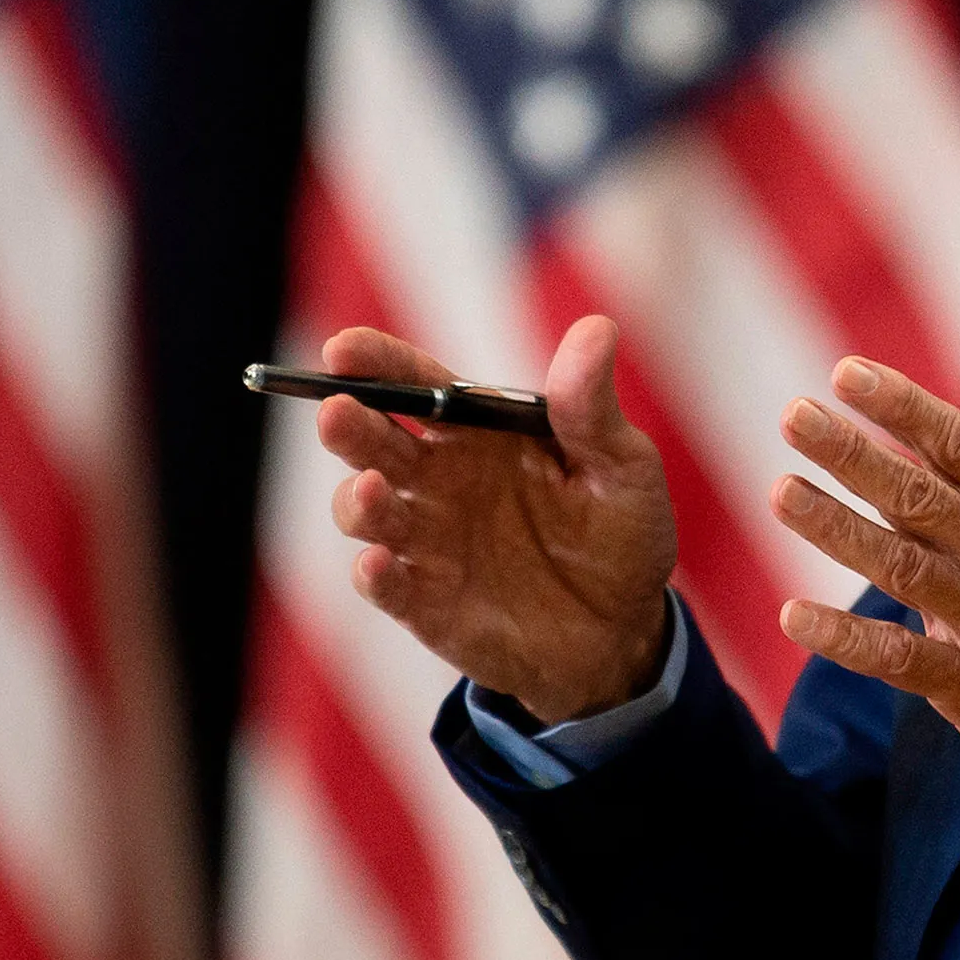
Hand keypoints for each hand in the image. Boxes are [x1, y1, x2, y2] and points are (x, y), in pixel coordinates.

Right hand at [318, 317, 677, 723]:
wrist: (623, 631)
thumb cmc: (621, 532)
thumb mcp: (621, 465)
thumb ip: (591, 407)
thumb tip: (596, 328)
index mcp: (481, 431)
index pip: (419, 384)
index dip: (379, 363)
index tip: (342, 348)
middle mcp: (441, 479)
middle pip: (377, 441)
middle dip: (350, 424)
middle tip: (336, 409)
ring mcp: (428, 541)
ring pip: (366, 511)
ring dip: (360, 500)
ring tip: (376, 490)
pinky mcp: (426, 603)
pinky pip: (387, 585)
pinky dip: (374, 575)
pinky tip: (377, 564)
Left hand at [772, 358, 959, 812]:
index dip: (907, 408)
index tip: (849, 373)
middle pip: (926, 500)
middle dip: (856, 454)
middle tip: (795, 416)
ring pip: (907, 570)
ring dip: (839, 530)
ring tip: (782, 491)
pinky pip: (904, 661)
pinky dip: (849, 640)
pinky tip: (794, 616)